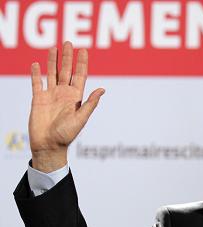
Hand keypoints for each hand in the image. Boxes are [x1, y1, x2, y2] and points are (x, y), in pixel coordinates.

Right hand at [29, 41, 104, 172]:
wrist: (49, 145)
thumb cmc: (67, 135)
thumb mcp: (81, 119)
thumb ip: (90, 103)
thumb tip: (103, 90)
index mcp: (76, 97)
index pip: (80, 76)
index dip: (81, 63)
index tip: (83, 50)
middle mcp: (64, 94)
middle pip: (66, 71)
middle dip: (67, 57)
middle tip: (68, 42)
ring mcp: (51, 96)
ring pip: (52, 74)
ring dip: (53, 61)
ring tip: (54, 48)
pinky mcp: (38, 99)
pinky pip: (36, 83)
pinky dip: (36, 74)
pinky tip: (36, 64)